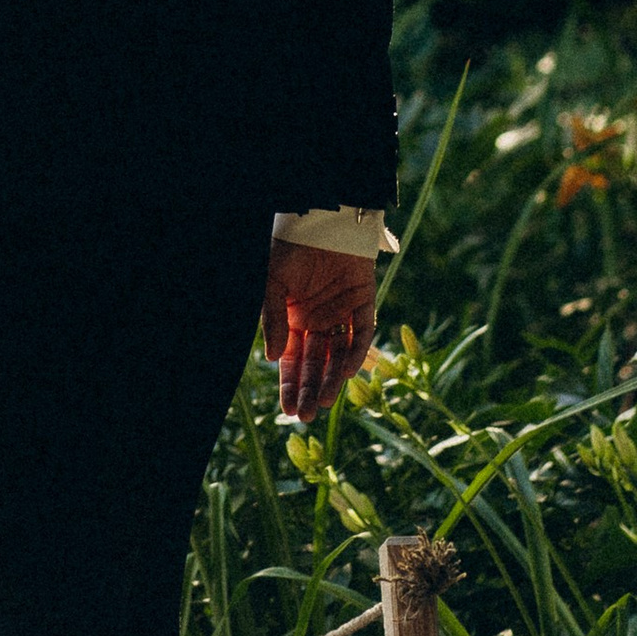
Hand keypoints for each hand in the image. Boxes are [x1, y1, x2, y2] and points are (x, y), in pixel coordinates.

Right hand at [262, 237, 376, 421]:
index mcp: (294, 317)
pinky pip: (362, 332)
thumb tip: (273, 359)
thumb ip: (272, 320)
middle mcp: (319, 319)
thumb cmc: (288, 248)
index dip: (291, 383)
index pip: (293, 359)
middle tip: (306, 416)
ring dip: (332, 379)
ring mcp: (342, 313)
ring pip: (339, 354)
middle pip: (316, 362)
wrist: (320, 219)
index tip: (289, 409)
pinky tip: (345, 371)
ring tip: (324, 403)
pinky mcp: (365, 301)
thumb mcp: (271, 284)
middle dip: (310, 389)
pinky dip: (356, 352)